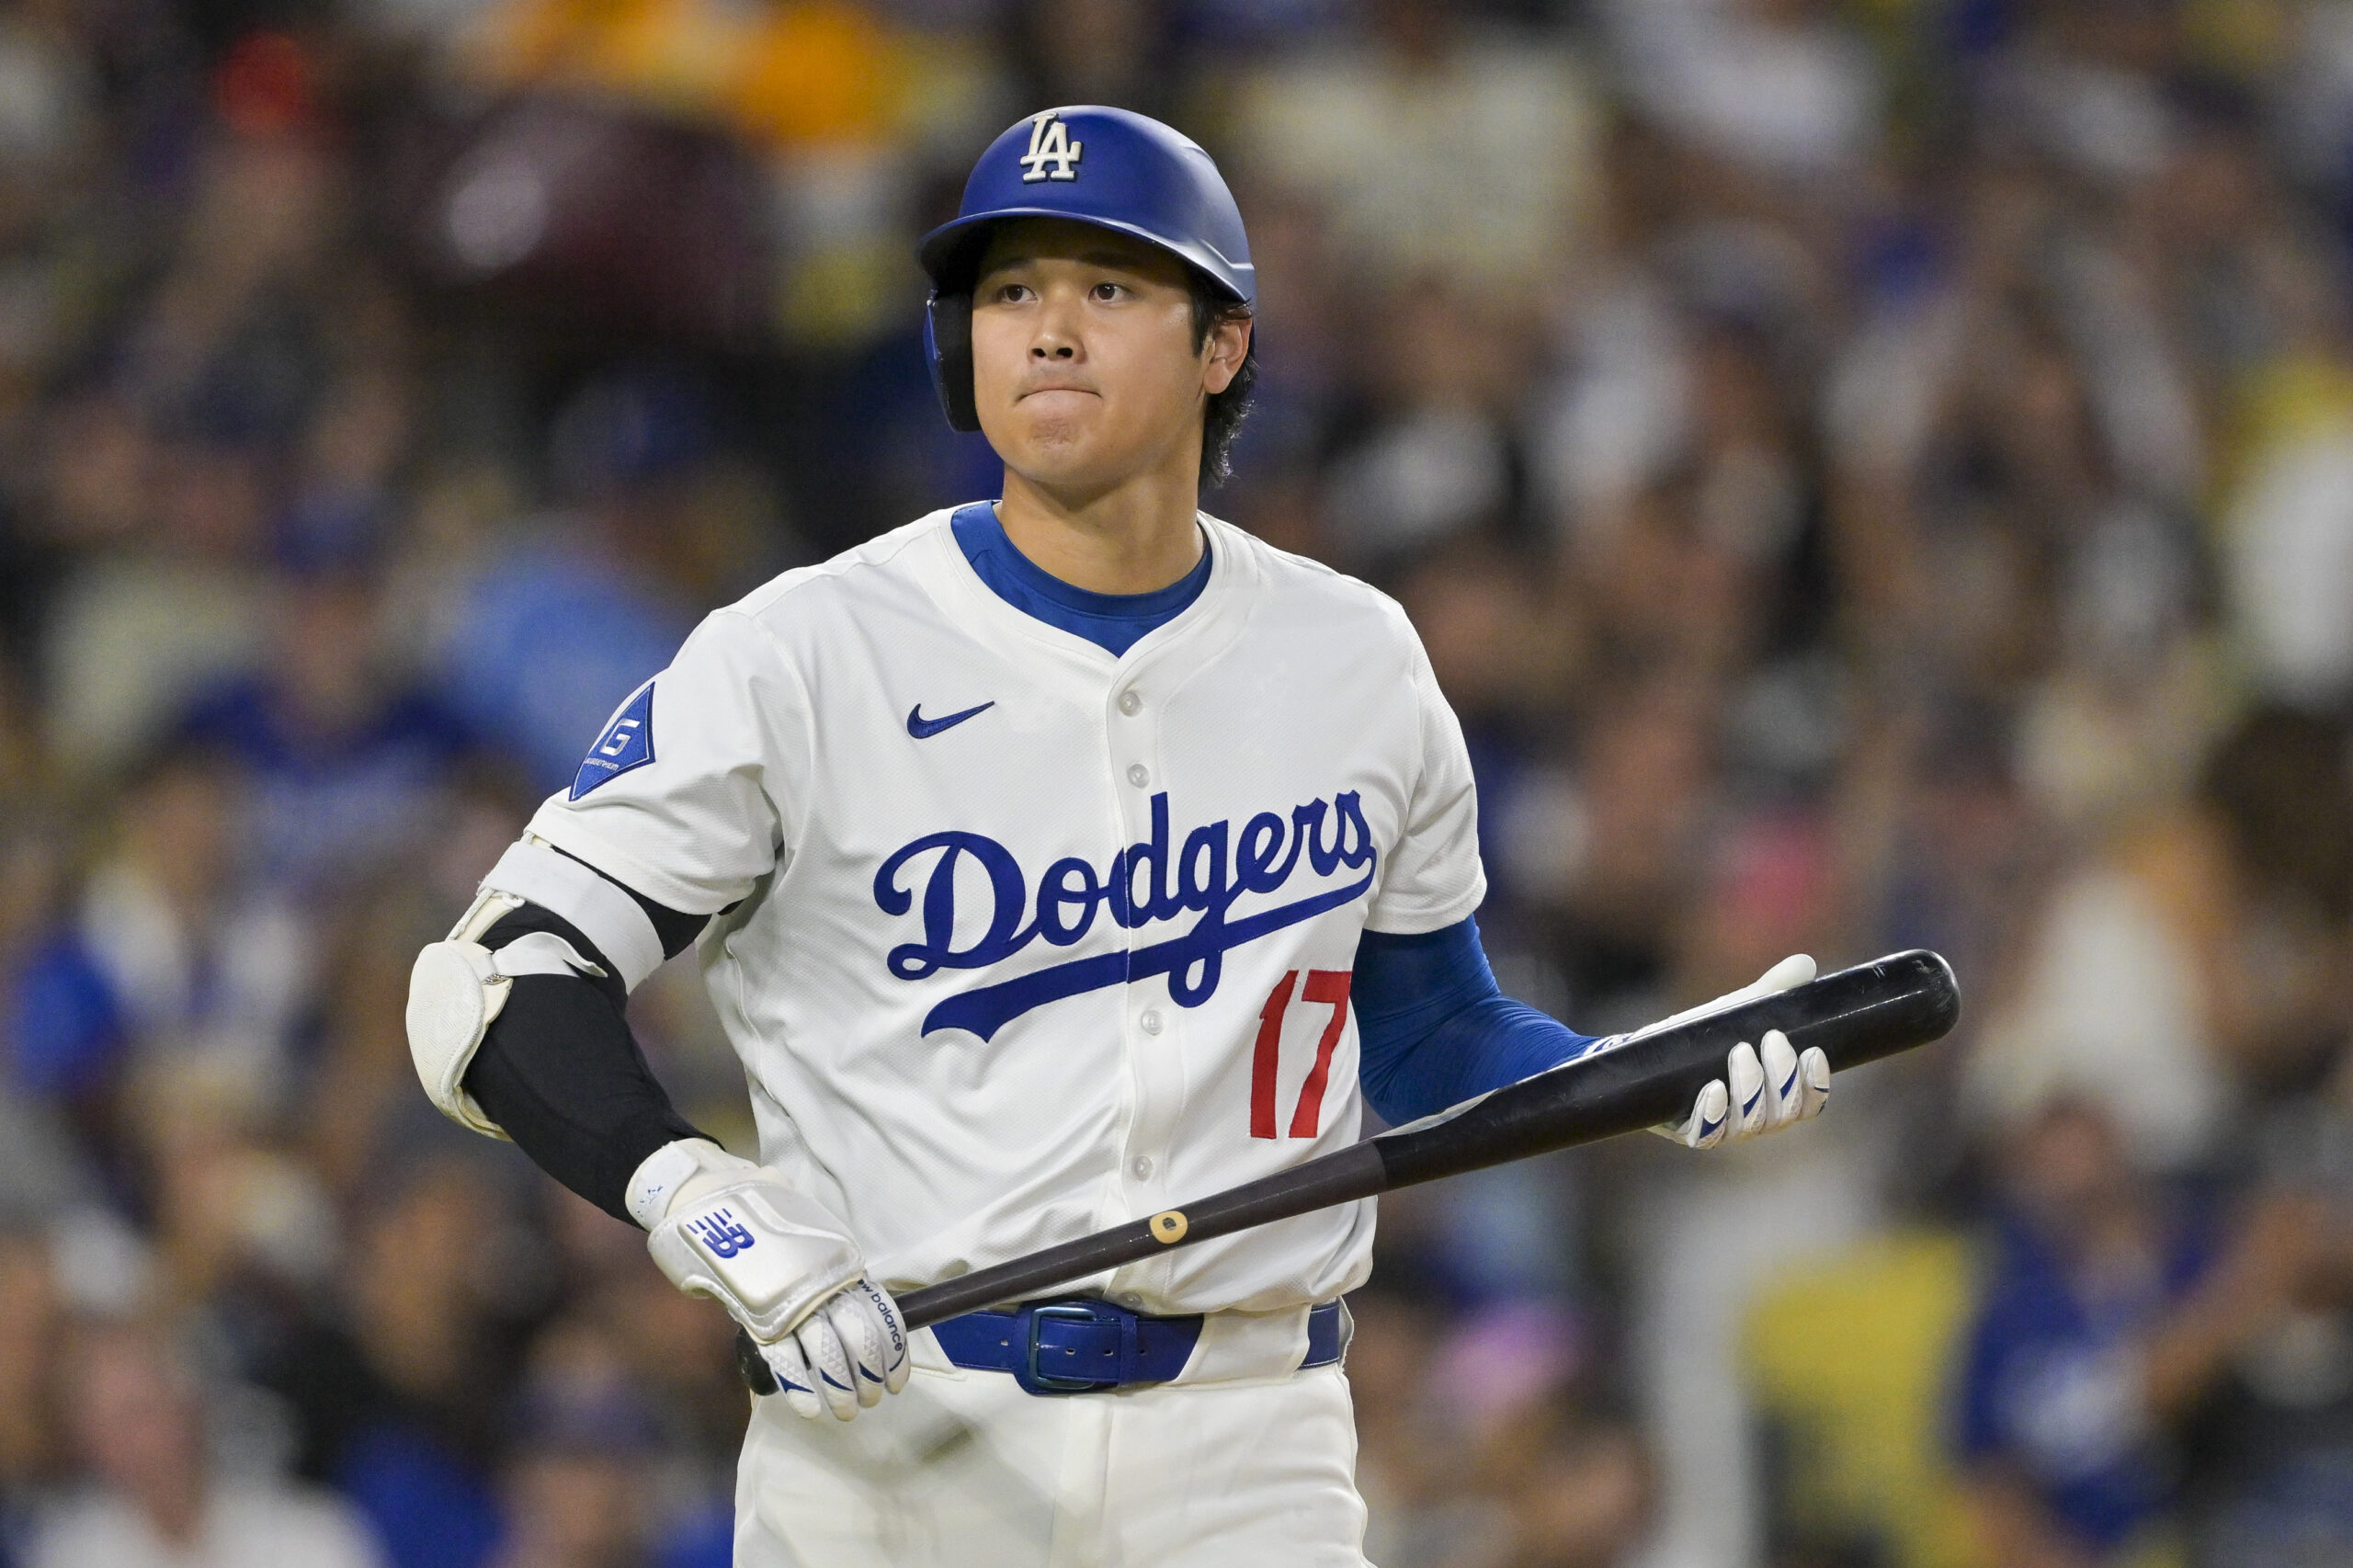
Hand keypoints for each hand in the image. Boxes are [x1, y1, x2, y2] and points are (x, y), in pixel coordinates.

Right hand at [631, 1139, 910, 1420]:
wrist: (712, 1204)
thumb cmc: (763, 1215)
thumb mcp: (809, 1233)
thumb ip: (825, 1254)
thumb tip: (849, 1275)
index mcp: (840, 1265)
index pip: (878, 1316)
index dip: (892, 1353)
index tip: (896, 1380)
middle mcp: (821, 1285)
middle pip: (858, 1341)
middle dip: (869, 1377)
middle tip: (871, 1400)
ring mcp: (791, 1302)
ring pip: (827, 1355)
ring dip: (841, 1389)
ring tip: (847, 1410)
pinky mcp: (760, 1317)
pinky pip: (786, 1361)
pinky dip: (800, 1389)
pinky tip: (809, 1409)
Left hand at [1649, 956, 1831, 1149]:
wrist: (1649, 1050)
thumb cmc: (1703, 1035)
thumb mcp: (1739, 1011)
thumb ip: (1773, 991)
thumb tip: (1804, 964)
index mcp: (1777, 1096)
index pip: (1810, 1103)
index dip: (1817, 1083)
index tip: (1813, 1050)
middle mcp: (1757, 1119)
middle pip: (1784, 1113)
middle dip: (1783, 1076)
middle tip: (1772, 1037)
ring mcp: (1724, 1128)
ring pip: (1750, 1124)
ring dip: (1750, 1088)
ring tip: (1740, 1049)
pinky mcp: (1688, 1131)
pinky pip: (1707, 1134)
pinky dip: (1713, 1113)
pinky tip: (1713, 1088)